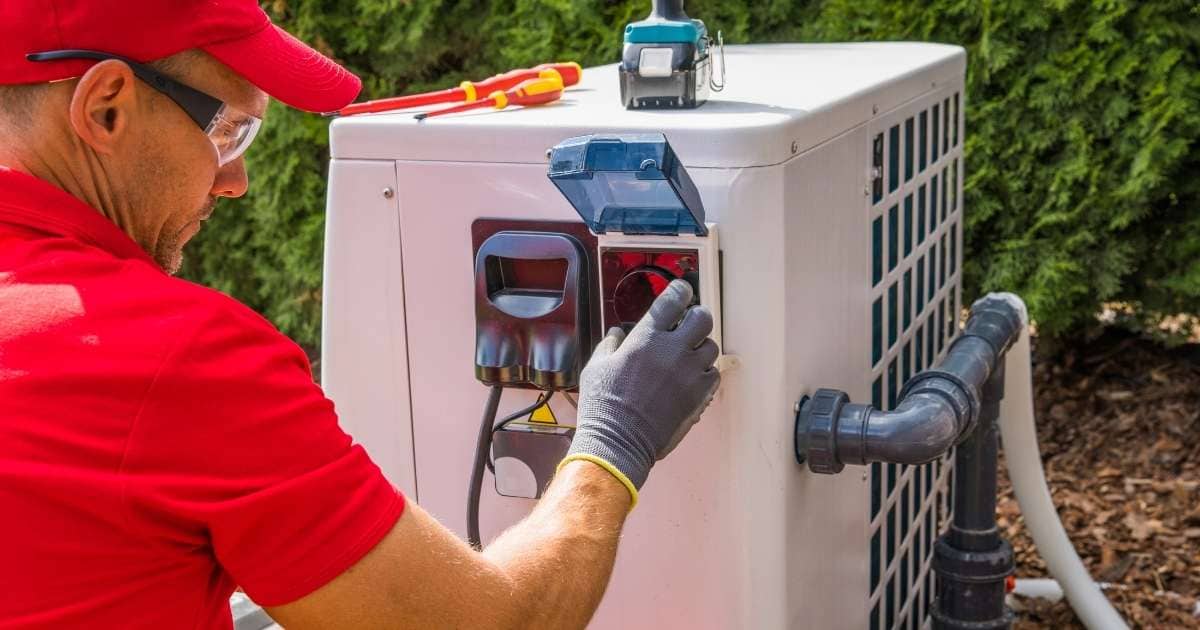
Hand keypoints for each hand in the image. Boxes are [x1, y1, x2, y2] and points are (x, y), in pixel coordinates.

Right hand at [561, 280, 719, 504]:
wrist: (618, 442)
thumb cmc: (603, 405)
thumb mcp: (596, 367)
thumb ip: (610, 344)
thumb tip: (618, 333)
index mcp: (646, 338)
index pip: (674, 299)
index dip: (680, 290)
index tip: (681, 291)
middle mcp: (673, 350)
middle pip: (702, 317)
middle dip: (696, 317)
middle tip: (688, 325)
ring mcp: (690, 373)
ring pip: (711, 347)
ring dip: (700, 347)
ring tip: (687, 356)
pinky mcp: (699, 395)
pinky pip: (714, 374)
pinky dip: (705, 373)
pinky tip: (692, 378)